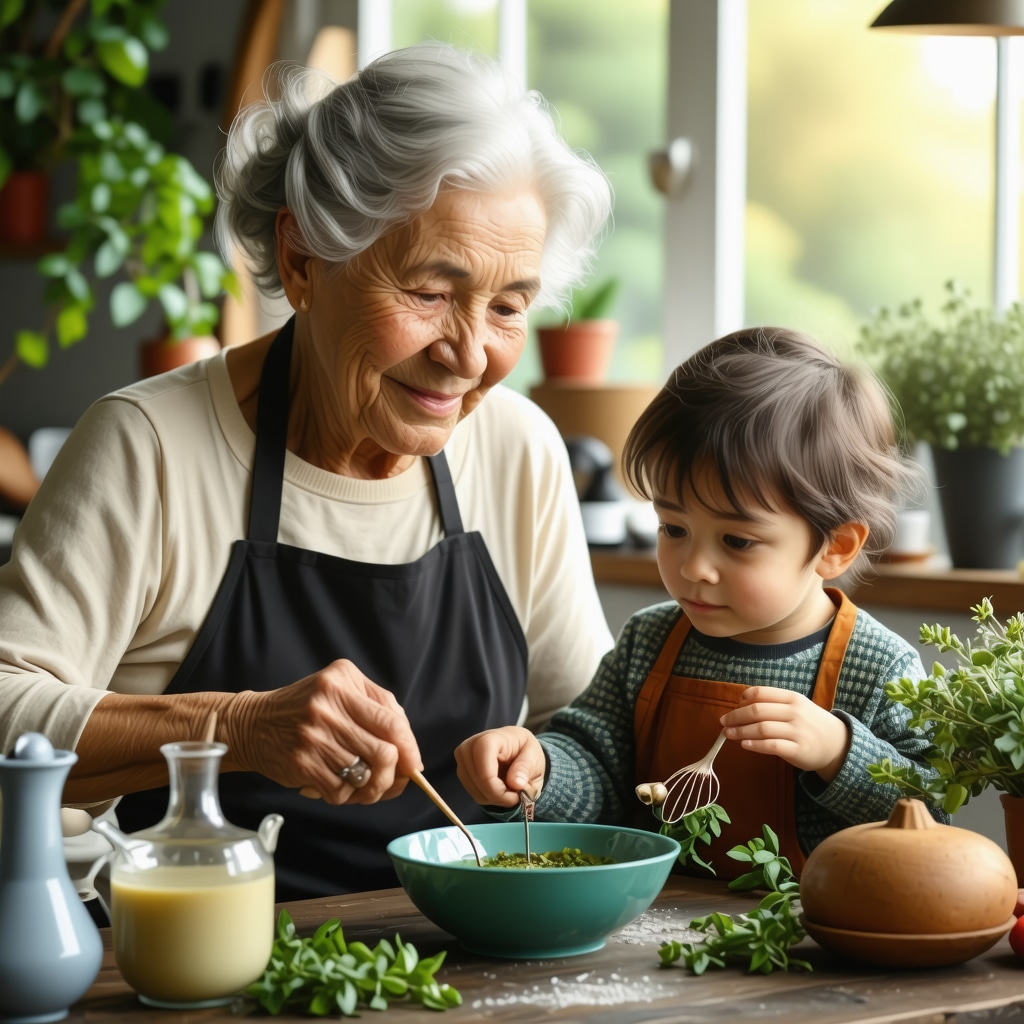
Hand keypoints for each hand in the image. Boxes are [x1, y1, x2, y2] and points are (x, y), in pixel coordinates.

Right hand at [222, 659, 421, 805]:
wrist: (252, 724)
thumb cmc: (305, 707)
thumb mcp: (340, 687)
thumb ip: (377, 705)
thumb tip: (409, 747)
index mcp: (342, 682)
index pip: (392, 721)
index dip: (409, 747)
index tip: (413, 763)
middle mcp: (327, 707)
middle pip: (384, 753)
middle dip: (394, 774)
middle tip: (390, 779)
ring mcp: (313, 737)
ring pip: (365, 777)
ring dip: (371, 789)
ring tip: (364, 785)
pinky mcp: (301, 764)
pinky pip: (341, 792)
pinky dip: (347, 796)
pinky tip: (340, 786)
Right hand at [454, 726, 545, 808]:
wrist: (516, 749)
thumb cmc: (525, 750)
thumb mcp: (534, 757)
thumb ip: (526, 768)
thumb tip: (515, 783)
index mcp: (493, 737)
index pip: (482, 759)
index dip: (494, 784)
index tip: (514, 795)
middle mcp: (472, 744)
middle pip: (475, 776)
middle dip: (495, 794)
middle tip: (514, 797)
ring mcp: (464, 757)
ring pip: (471, 787)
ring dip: (491, 797)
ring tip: (508, 793)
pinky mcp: (462, 768)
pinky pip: (470, 790)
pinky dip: (486, 797)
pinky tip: (499, 792)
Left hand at [719, 686, 849, 781]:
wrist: (837, 744)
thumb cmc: (810, 723)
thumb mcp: (797, 706)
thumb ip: (774, 703)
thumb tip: (742, 702)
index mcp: (793, 698)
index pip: (763, 693)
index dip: (744, 699)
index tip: (735, 705)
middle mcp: (795, 713)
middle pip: (758, 711)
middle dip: (736, 716)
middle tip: (723, 722)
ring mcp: (797, 731)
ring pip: (762, 728)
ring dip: (740, 731)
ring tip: (728, 734)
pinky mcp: (798, 750)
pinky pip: (771, 746)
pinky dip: (755, 745)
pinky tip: (744, 744)